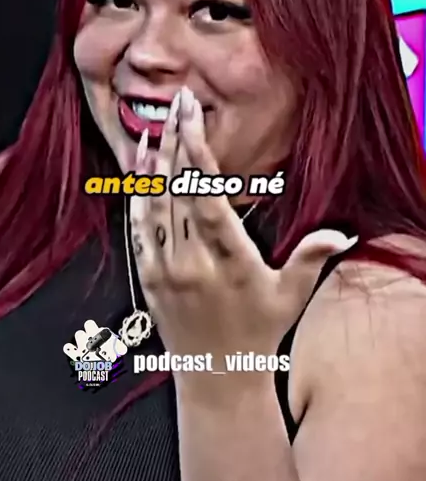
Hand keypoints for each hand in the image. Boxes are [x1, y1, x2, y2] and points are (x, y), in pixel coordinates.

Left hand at [130, 87, 356, 374]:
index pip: (207, 195)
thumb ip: (310, 259)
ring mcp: (166, 269)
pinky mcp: (148, 277)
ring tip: (158, 123)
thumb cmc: (257, 333)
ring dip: (155, 161)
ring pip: (155, 203)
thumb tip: (341, 235)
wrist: (216, 378)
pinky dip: (138, 195)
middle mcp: (192, 261)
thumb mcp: (289, 295)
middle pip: (179, 189)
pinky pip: (140, 228)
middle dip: (178, 140)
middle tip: (177, 103)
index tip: (192, 117)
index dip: (197, 151)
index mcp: (229, 259)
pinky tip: (140, 170)